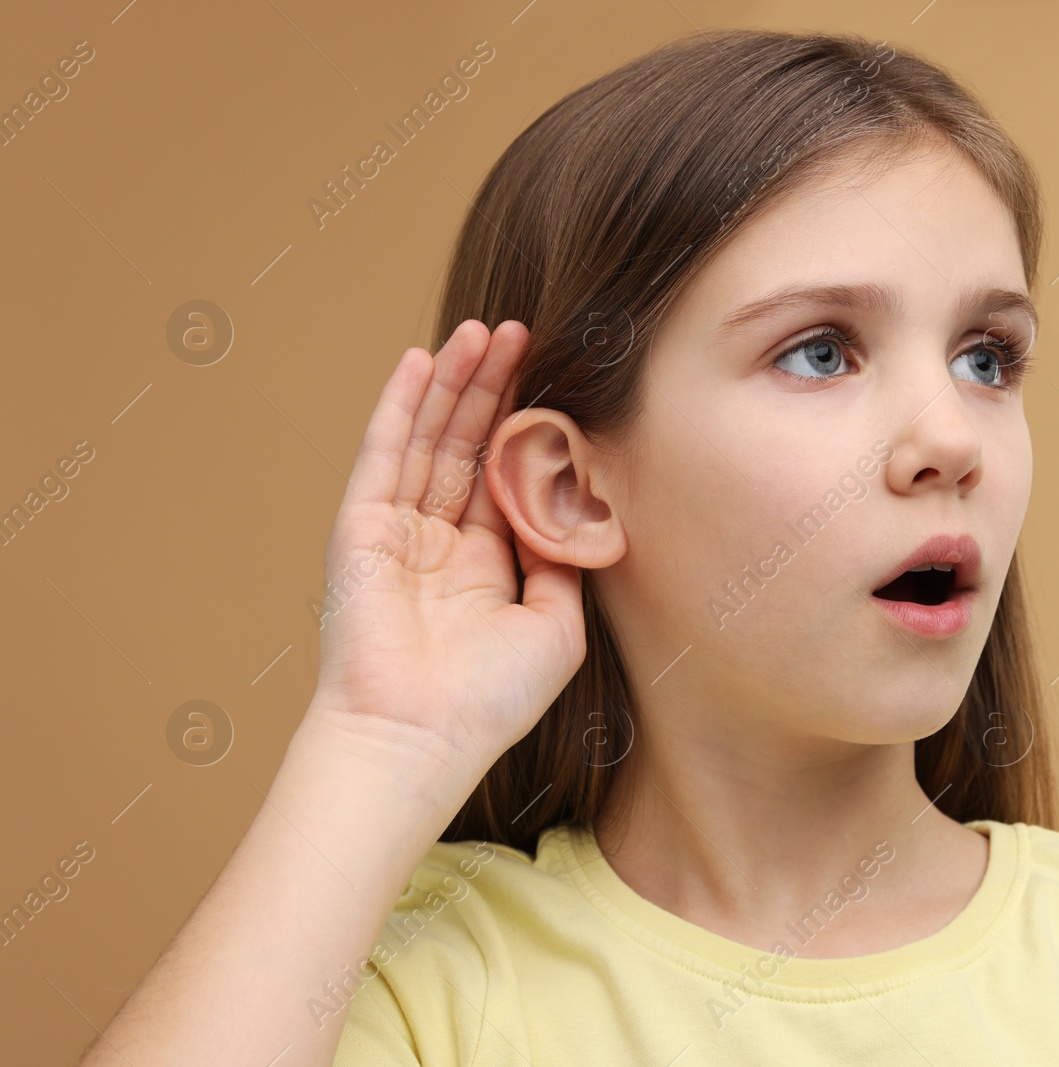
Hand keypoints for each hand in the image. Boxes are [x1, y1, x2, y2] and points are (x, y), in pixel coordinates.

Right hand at [309, 319, 583, 787]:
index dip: (526, 427)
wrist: (420, 736)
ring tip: (481, 331)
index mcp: (484, 565)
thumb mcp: (556, 626)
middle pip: (468, 445)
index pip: (505, 477)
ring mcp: (397, 531)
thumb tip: (578, 506)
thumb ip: (565, 561)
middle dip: (494, 388)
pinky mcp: (361, 527)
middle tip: (521, 331)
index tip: (554, 378)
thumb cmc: (490, 700)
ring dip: (454, 383)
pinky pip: (384, 453)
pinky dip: (401, 405)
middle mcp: (439, 542)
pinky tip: (421, 362)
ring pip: (430, 438)